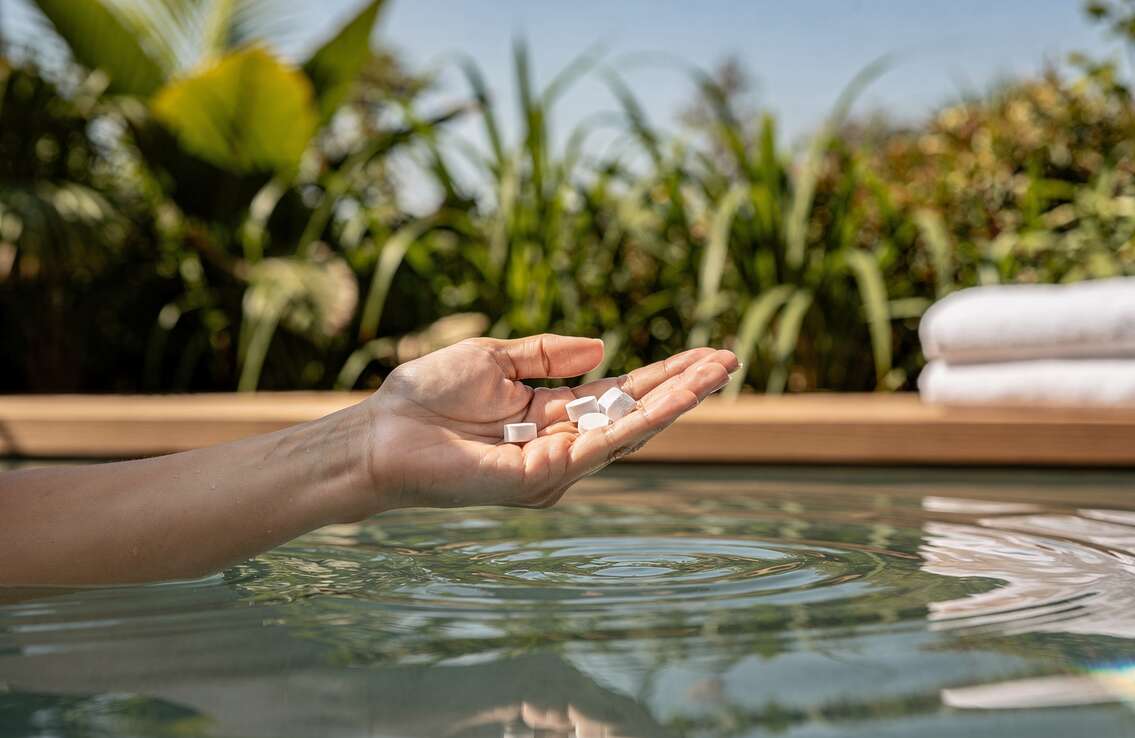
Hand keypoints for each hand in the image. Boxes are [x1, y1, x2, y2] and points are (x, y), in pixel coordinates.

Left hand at [362, 334, 737, 510]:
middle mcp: (561, 447)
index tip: (703, 355)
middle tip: (730, 360)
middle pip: (635, 415)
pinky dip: (643, 420)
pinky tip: (674, 396)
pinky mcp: (543, 477)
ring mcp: (556, 467)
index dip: (660, 376)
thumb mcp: (494, 359)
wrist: (379, 434)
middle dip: (683, 387)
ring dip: (677, 400)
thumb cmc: (425, 398)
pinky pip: (602, 445)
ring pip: (630, 431)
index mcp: (551, 417)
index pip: (619, 396)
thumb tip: (603, 348)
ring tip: (718, 372)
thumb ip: (548, 356)